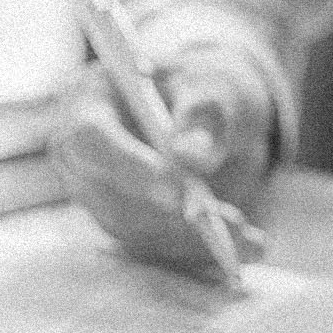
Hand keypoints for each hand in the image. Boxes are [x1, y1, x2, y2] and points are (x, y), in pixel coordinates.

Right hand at [51, 47, 272, 278]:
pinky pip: (155, 245)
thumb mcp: (211, 83)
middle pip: (112, 196)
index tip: (180, 190)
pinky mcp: (124, 225)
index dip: (132, 167)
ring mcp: (98, 197)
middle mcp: (82, 158)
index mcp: (87, 104)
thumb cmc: (203, 86)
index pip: (91, 140)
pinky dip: (199, 250)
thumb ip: (203, 112)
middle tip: (231, 222)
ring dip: (191, 240)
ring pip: (136, 229)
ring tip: (250, 239)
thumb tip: (191, 155)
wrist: (209, 114)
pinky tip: (246, 248)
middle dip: (172, 214)